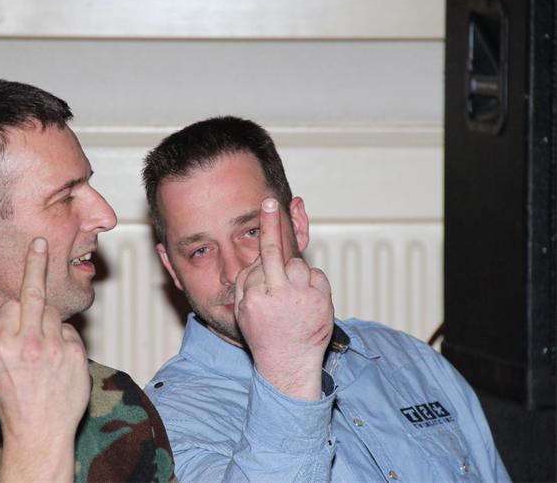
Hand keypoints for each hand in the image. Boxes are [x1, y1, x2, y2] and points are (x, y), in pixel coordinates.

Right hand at [0, 237, 89, 481]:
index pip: (9, 305)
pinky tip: (58, 362)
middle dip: (35, 264)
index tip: (17, 292)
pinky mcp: (77, 354)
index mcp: (2, 346)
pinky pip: (70, 332)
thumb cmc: (14, 400)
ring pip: (53, 313)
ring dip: (48, 323)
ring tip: (43, 349)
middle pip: (33, 294)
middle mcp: (29, 344)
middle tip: (40, 243)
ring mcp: (56, 348)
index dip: (12, 309)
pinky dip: (64, 340)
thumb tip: (10, 305)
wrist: (40, 431)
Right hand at [234, 198, 333, 400]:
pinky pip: (316, 276)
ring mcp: (303, 298)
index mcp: (256, 297)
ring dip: (294, 273)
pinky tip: (305, 299)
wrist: (289, 363)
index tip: (267, 206)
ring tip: (291, 295)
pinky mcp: (323, 301)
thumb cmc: (263, 335)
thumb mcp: (243, 312)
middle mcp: (279, 295)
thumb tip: (255, 258)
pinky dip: (311, 282)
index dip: (266, 232)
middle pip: (274, 252)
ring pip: (298, 265)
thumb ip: (246, 283)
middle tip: (270, 203)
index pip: (259, 259)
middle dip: (271, 224)